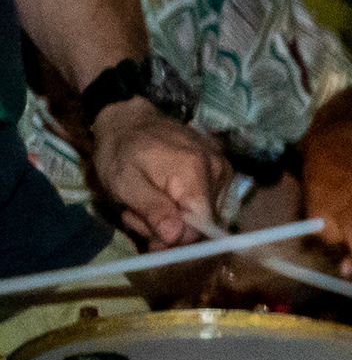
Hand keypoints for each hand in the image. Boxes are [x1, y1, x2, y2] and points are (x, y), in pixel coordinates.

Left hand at [88, 98, 226, 246]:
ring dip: (177, 220)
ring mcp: (224, 169)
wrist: (130, 120)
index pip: (202, 225)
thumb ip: (152, 210)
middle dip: (172, 230)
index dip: (177, 239)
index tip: (150, 239)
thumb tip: (176, 238)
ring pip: (207, 217)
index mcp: (195, 171)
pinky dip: (185, 209)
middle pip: (205, 223)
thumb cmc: (120, 150)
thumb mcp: (124, 182)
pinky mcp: (222, 171)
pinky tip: (164, 197)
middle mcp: (219, 170)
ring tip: (148, 205)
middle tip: (139, 216)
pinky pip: (209, 205)